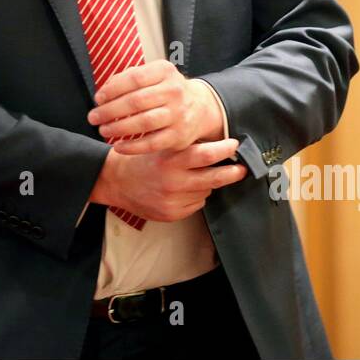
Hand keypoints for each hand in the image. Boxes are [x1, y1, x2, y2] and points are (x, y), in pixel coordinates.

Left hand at [88, 60, 222, 154]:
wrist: (200, 108)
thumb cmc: (165, 90)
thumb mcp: (153, 75)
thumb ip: (128, 77)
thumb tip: (105, 90)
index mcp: (165, 71)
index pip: (134, 78)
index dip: (112, 89)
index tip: (97, 99)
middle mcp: (174, 91)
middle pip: (136, 101)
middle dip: (110, 111)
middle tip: (93, 118)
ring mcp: (179, 114)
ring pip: (144, 122)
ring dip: (119, 128)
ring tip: (103, 130)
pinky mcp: (179, 136)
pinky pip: (152, 143)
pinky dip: (132, 147)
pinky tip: (118, 146)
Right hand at [90, 137, 246, 222]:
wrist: (117, 182)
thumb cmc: (142, 160)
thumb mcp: (160, 147)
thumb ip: (184, 148)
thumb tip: (217, 146)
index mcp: (169, 161)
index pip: (204, 155)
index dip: (224, 150)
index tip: (234, 145)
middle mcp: (172, 182)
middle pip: (213, 178)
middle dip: (231, 173)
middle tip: (242, 169)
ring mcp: (172, 201)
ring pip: (205, 192)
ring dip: (206, 184)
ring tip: (193, 177)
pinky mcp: (171, 214)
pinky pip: (196, 205)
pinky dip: (195, 197)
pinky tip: (182, 190)